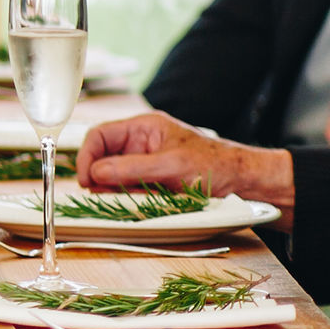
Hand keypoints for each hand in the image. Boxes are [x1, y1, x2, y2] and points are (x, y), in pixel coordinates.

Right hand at [75, 111, 293, 208]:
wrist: (243, 182)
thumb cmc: (215, 164)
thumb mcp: (171, 166)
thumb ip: (131, 169)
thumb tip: (95, 173)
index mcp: (143, 127)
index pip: (100, 136)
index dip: (87, 156)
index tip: (86, 179)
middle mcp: (140, 142)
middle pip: (102, 155)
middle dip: (98, 174)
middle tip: (99, 192)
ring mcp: (144, 162)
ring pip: (112, 174)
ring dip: (111, 187)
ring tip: (119, 197)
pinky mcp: (150, 180)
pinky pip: (126, 186)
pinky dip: (124, 195)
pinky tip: (132, 201)